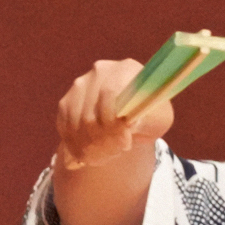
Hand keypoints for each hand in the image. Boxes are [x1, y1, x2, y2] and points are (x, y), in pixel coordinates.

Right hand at [54, 59, 172, 175]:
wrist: (136, 115)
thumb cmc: (151, 117)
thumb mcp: (159, 120)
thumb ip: (146, 120)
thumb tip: (126, 123)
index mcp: (126, 70)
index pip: (110, 94)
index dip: (114, 123)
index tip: (126, 143)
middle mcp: (99, 72)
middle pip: (90, 112)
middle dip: (102, 140)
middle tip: (116, 152)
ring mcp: (80, 85)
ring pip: (76, 122)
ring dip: (90, 146)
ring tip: (107, 154)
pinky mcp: (68, 100)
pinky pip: (66, 127)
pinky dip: (76, 146)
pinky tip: (91, 154)